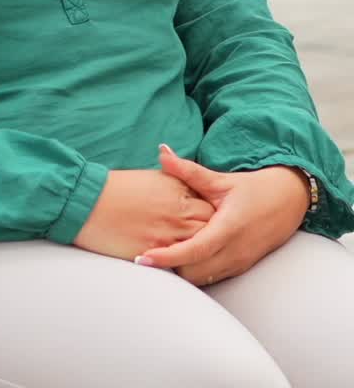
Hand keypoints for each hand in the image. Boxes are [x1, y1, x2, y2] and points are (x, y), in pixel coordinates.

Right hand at [73, 167, 214, 260]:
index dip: (211, 215)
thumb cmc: (118, 188)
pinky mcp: (155, 254)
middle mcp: (178, 213)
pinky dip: (184, 264)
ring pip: (199, 249)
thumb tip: (191, 193)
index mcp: (178, 192)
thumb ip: (177, 184)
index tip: (209, 220)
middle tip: (210, 241)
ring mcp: (168, 235)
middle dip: (211, 234)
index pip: (208, 207)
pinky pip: (180, 263)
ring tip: (199, 257)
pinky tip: (182, 265)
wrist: (90, 202)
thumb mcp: (153, 178)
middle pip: (209, 228)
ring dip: (201, 253)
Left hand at [134, 145, 309, 285]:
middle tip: (147, 250)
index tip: (143, 258)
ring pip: (203, 279)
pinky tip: (184, 256)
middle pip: (193, 272)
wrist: (289, 201)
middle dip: (171, 266)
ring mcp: (239, 263)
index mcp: (228, 228)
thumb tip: (162, 152)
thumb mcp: (220, 179)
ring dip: (183, 270)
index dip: (167, 257)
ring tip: (162, 254)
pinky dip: (196, 271)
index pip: (193, 251)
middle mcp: (234, 251)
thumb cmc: (253, 189)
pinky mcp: (241, 267)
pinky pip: (213, 278)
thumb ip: (188, 170)